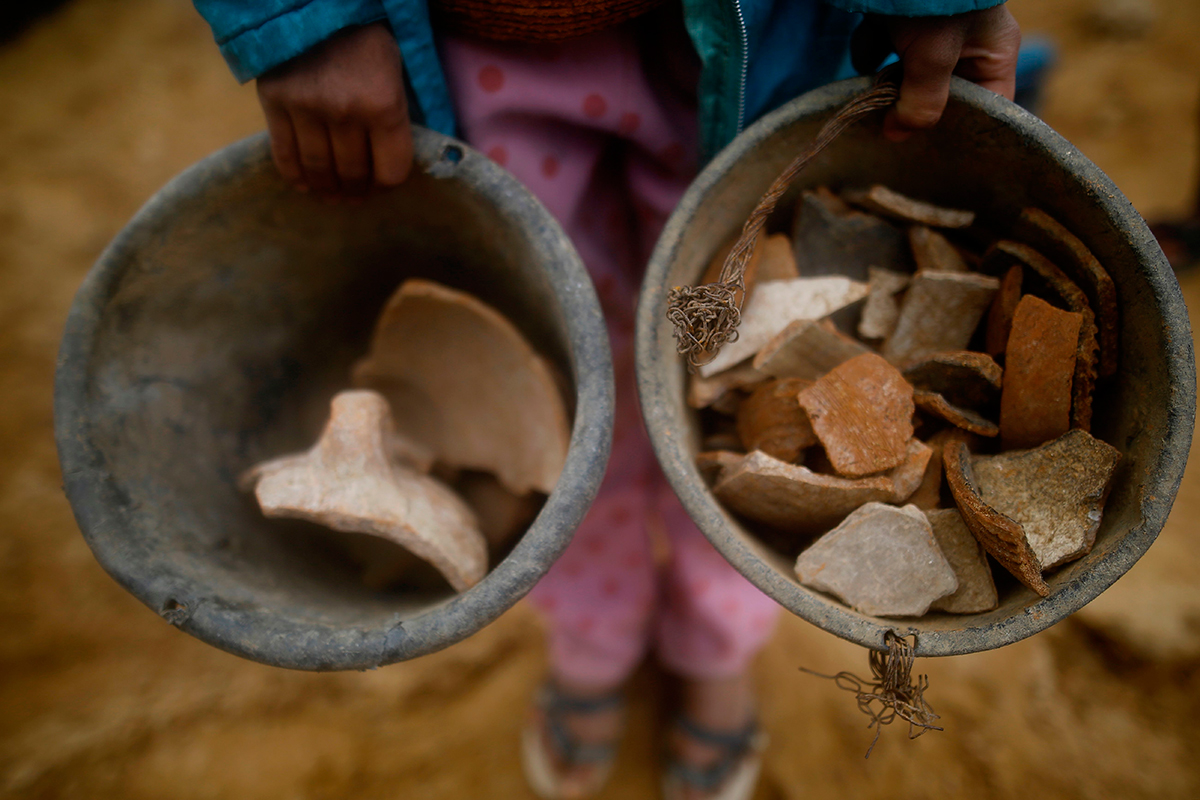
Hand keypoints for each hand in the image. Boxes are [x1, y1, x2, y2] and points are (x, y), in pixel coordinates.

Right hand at [256, 23, 412, 194]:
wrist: (313, 1)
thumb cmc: (364, 35)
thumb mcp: (397, 69)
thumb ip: (398, 114)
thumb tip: (395, 162)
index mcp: (384, 104)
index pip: (391, 171)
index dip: (388, 184)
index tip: (382, 184)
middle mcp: (346, 111)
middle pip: (353, 174)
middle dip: (357, 190)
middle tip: (356, 195)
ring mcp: (307, 108)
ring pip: (319, 169)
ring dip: (327, 189)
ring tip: (333, 194)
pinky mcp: (275, 101)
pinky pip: (284, 153)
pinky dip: (295, 176)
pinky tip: (305, 185)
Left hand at [872, 5, 1021, 140]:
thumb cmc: (936, 3)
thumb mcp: (934, 58)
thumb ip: (920, 103)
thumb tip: (898, 137)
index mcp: (993, 53)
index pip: (987, 109)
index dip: (962, 133)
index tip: (933, 153)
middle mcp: (966, 45)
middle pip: (940, 96)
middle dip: (913, 106)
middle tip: (891, 124)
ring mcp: (931, 31)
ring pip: (907, 75)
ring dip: (886, 82)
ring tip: (876, 85)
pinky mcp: (899, 20)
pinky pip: (883, 50)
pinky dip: (870, 53)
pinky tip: (865, 52)